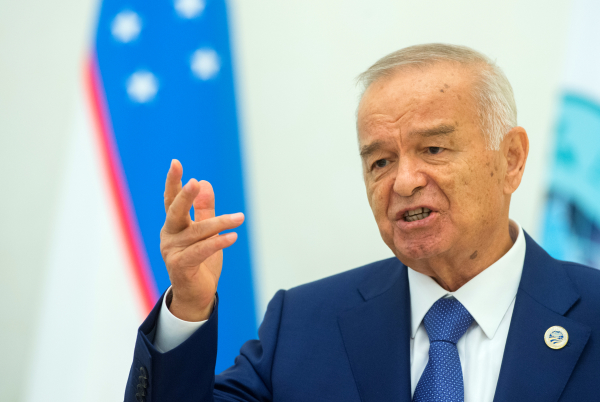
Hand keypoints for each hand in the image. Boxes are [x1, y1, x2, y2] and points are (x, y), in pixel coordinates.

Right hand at [160, 159, 243, 320]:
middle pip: (175, 211)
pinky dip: (217, 243)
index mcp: (174, 225)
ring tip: (240, 217)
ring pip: (197, 232)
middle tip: (195, 182)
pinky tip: (232, 236)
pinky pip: (200, 252)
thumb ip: (204, 210)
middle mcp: (169, 236)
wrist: (197, 294)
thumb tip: (205, 184)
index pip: (171, 200)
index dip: (173, 182)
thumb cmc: (201, 261)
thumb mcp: (205, 232)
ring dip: (220, 223)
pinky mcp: (180, 267)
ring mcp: (172, 252)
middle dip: (185, 196)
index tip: (176, 163)